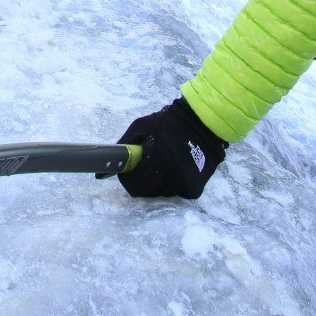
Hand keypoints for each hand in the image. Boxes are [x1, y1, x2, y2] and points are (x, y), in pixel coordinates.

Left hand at [105, 97, 225, 198]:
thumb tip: (111, 159)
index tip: (128, 171)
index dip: (127, 178)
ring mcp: (184, 186)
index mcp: (158, 162)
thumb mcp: (142, 126)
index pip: (133, 185)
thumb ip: (125, 143)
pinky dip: (171, 183)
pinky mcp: (194, 190)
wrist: (204, 124)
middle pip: (145, 192)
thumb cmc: (170, 122)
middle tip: (144, 168)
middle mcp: (172, 178)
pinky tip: (175, 168)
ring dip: (157, 182)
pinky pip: (175, 192)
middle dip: (140, 181)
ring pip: (160, 193)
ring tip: (162, 164)